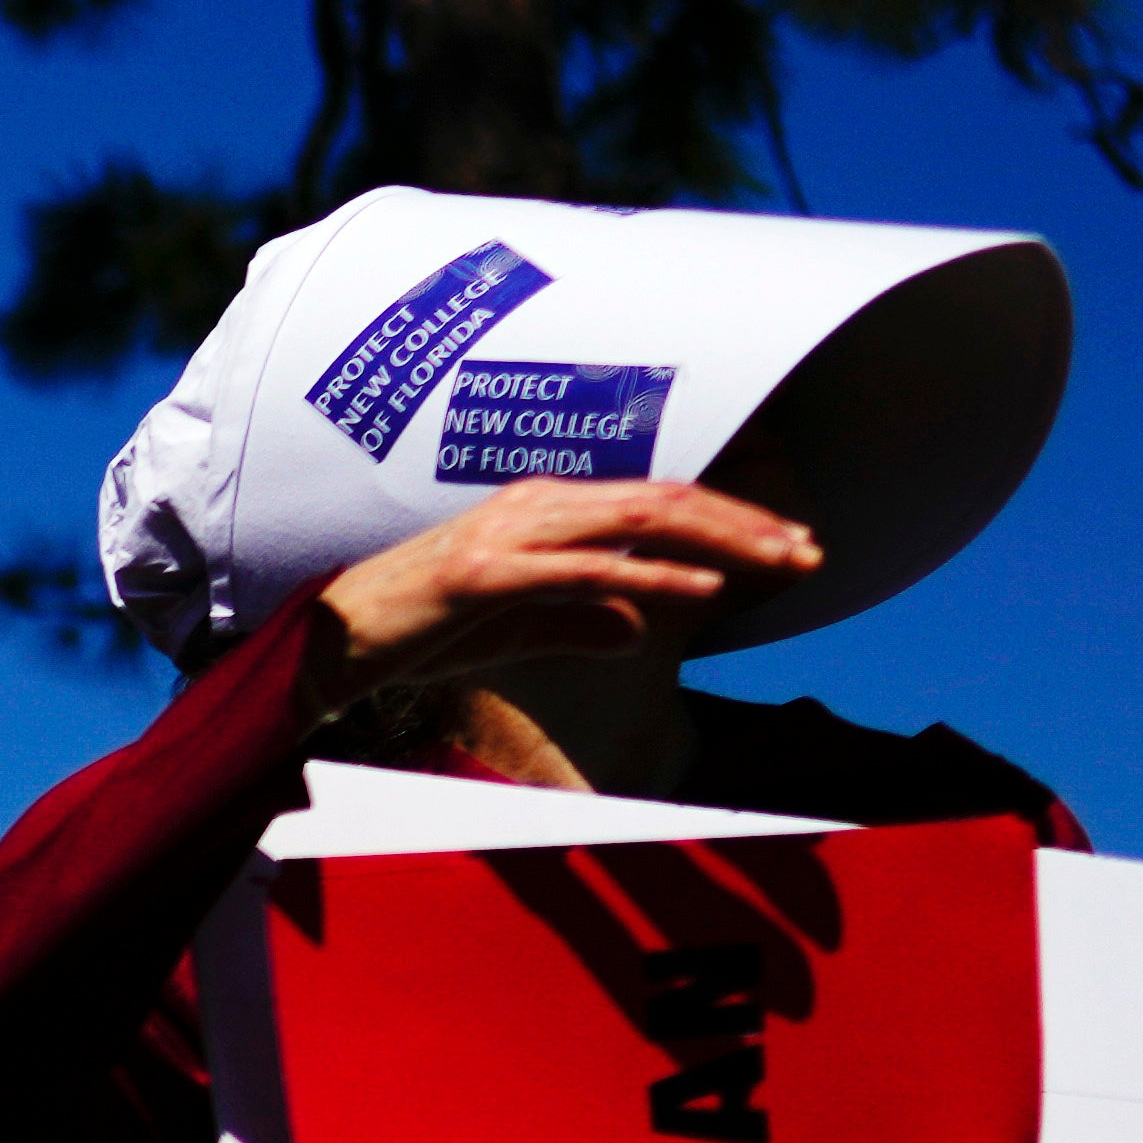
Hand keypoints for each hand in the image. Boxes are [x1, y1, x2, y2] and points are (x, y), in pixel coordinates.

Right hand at [314, 476, 822, 715]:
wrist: (330, 645)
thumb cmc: (418, 633)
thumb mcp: (517, 628)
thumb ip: (579, 621)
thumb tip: (638, 629)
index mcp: (547, 509)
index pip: (659, 501)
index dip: (732, 520)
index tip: (790, 546)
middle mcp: (537, 505)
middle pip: (667, 497)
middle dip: (748, 521)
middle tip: (812, 549)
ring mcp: (511, 533)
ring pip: (641, 519)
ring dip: (723, 539)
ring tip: (782, 559)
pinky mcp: (487, 573)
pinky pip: (587, 570)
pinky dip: (653, 577)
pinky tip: (706, 592)